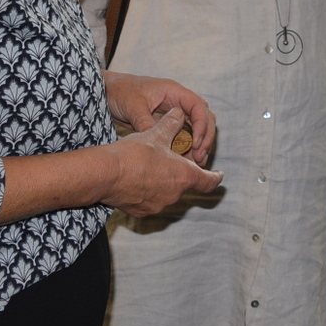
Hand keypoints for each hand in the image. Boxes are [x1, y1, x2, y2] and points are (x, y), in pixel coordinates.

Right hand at [101, 109, 223, 217]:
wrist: (106, 174)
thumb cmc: (134, 153)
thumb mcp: (156, 134)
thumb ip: (171, 124)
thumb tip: (179, 113)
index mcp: (184, 176)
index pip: (208, 181)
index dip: (215, 177)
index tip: (219, 175)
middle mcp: (174, 194)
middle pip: (184, 185)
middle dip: (181, 174)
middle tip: (173, 161)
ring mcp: (158, 205)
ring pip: (167, 193)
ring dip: (164, 182)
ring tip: (151, 168)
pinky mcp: (141, 212)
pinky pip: (150, 201)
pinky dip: (148, 192)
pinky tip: (137, 180)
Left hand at [103, 71, 215, 165]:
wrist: (107, 92)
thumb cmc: (120, 91)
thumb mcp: (132, 106)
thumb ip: (146, 122)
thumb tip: (158, 143)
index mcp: (174, 91)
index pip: (199, 106)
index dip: (202, 125)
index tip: (197, 143)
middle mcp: (178, 102)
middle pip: (204, 118)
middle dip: (205, 138)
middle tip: (200, 158)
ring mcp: (174, 113)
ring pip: (196, 129)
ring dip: (199, 145)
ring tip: (196, 163)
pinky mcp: (166, 125)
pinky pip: (182, 136)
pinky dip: (186, 148)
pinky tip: (184, 162)